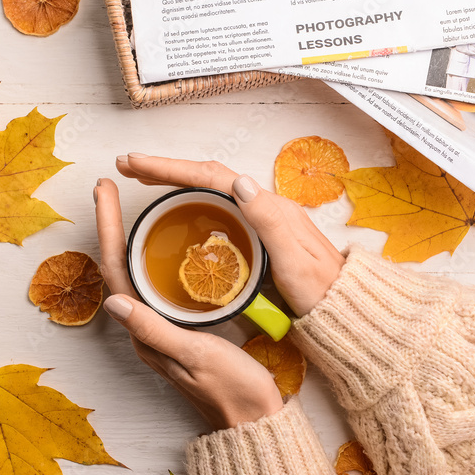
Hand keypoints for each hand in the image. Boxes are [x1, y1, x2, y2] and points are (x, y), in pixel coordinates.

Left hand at [95, 176, 282, 430]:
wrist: (254, 419)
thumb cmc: (231, 388)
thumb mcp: (196, 354)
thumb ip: (155, 329)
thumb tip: (113, 300)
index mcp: (144, 330)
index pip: (115, 269)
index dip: (108, 227)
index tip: (104, 191)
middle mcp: (145, 325)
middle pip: (119, 264)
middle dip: (111, 223)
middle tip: (107, 187)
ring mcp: (161, 324)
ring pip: (135, 271)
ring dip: (128, 236)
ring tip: (125, 204)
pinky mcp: (179, 324)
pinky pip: (156, 280)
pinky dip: (152, 253)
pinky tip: (163, 241)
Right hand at [112, 154, 344, 315]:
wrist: (346, 309)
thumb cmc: (321, 292)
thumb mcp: (295, 261)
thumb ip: (269, 221)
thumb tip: (238, 182)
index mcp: (267, 206)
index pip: (210, 176)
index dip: (169, 169)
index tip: (136, 165)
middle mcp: (263, 205)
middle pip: (206, 175)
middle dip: (165, 168)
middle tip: (128, 166)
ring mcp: (260, 218)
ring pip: (209, 189)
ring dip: (174, 180)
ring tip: (143, 180)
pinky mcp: (258, 233)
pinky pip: (216, 206)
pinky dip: (189, 199)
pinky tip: (177, 209)